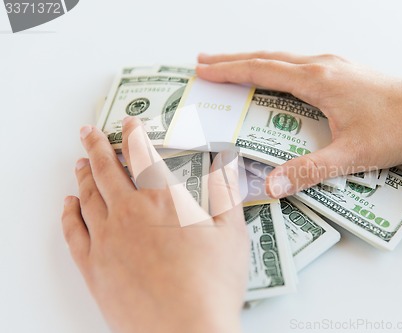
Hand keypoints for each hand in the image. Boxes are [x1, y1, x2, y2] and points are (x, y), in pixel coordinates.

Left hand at [61, 117, 247, 332]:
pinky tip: (68, 203)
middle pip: (105, 169)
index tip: (129, 122)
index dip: (134, 134)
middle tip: (88, 132)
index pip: (142, 154)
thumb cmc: (213, 284)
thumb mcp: (233, 233)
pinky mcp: (94, 267)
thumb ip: (227, 193)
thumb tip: (227, 163)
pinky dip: (68, 212)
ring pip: (88, 196)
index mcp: (163, 200)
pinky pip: (73, 231)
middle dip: (96, 145)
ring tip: (79, 162)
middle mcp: (129, 212)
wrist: (186, 331)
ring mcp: (107, 239)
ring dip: (83, 174)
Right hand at [197, 52, 401, 197]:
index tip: (203, 70)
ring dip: (255, 61)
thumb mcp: (350, 156)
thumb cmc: (398, 128)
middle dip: (233, 60)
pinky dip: (277, 67)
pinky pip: (300, 64)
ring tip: (232, 66)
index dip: (229, 71)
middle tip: (205, 61)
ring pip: (284, 59)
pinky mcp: (346, 73)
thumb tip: (272, 185)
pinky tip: (277, 76)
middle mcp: (323, 66)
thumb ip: (307, 171)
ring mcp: (336, 66)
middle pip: (268, 58)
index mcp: (318, 80)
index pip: (262, 71)